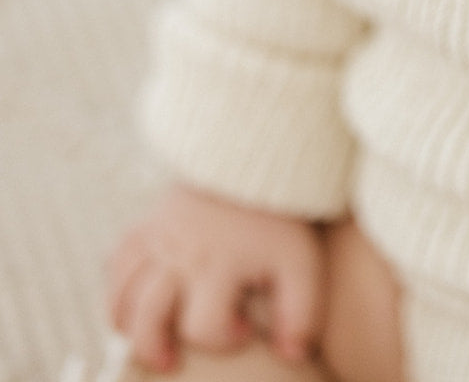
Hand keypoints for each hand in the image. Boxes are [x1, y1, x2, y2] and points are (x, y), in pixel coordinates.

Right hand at [107, 184, 326, 372]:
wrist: (256, 159)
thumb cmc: (280, 217)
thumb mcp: (300, 261)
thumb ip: (301, 313)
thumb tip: (293, 358)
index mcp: (219, 264)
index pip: (203, 327)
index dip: (223, 341)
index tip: (245, 329)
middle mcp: (181, 253)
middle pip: (147, 317)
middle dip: (154, 349)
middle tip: (173, 362)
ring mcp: (159, 236)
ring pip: (123, 294)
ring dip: (128, 327)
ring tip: (150, 342)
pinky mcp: (148, 223)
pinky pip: (117, 263)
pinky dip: (117, 291)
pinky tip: (134, 308)